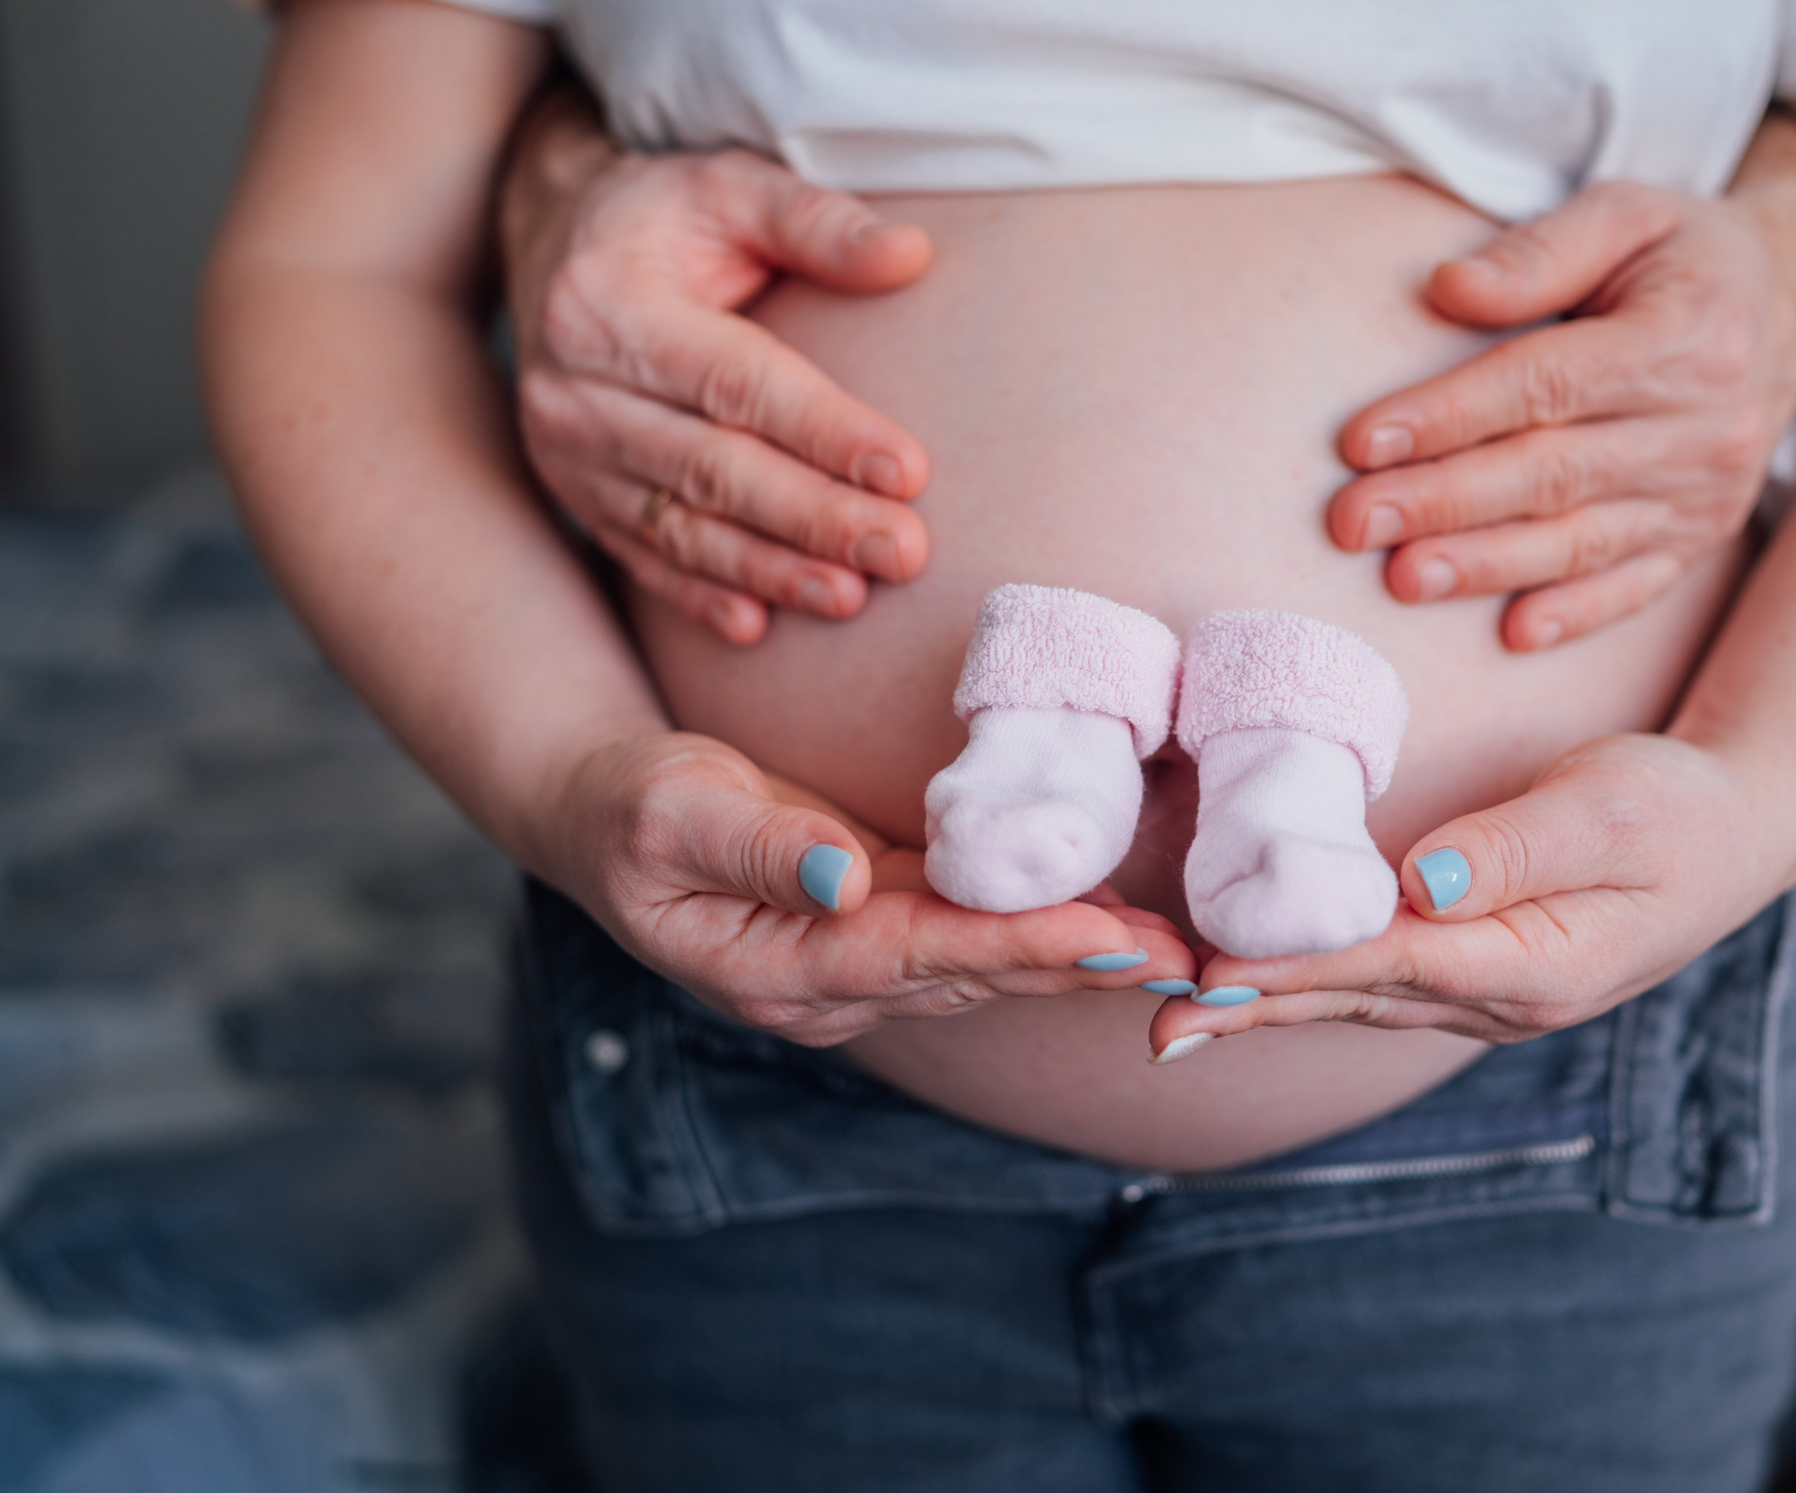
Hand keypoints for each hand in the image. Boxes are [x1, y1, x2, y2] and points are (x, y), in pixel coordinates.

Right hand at [500, 80, 936, 645]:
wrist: (555, 244)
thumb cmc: (665, 217)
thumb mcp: (728, 186)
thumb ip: (815, 219)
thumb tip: (910, 254)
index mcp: (611, 302)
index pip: (734, 379)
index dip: (823, 429)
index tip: (907, 470)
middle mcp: (575, 387)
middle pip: (713, 466)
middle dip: (814, 516)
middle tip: (904, 551)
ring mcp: (568, 453)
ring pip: (680, 526)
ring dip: (770, 568)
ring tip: (852, 596)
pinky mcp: (576, 497)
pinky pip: (642, 558)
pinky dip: (700, 596)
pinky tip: (760, 627)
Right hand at [546, 730, 1194, 1046]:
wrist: (604, 820)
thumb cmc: (626, 807)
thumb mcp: (668, 810)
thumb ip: (757, 845)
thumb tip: (845, 878)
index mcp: (776, 970)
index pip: (918, 954)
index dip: (1017, 943)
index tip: (1108, 938)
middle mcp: (831, 989)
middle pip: (975, 971)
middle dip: (1084, 965)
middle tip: (1190, 960)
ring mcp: (861, 966)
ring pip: (988, 960)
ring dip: (1085, 955)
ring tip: (1184, 949)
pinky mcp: (883, 926)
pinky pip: (978, 931)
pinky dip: (1050, 924)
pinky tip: (1121, 916)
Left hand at [1143, 734, 1795, 1054]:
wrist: (1735, 833)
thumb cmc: (1677, 810)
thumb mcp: (1612, 810)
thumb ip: (1517, 846)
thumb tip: (1425, 885)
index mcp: (1538, 968)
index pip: (1394, 964)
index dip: (1301, 964)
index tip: (1216, 972)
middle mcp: (1501, 1001)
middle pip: (1359, 999)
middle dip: (1257, 1008)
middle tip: (1158, 1024)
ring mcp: (1487, 996)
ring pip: (1358, 999)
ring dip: (1268, 1002)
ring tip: (1174, 1010)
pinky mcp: (1472, 971)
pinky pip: (1374, 981)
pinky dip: (1305, 979)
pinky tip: (1247, 980)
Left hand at [1327, 116, 1795, 650]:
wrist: (1794, 303)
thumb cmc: (1683, 253)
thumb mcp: (1626, 212)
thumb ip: (1539, 251)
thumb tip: (1447, 290)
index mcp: (1684, 338)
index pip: (1545, 384)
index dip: (1449, 415)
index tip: (1360, 441)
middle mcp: (1705, 427)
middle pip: (1553, 471)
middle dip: (1444, 500)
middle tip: (1352, 522)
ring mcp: (1707, 493)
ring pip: (1583, 539)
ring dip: (1488, 565)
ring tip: (1404, 577)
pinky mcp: (1703, 536)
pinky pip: (1636, 585)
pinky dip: (1577, 613)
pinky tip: (1514, 634)